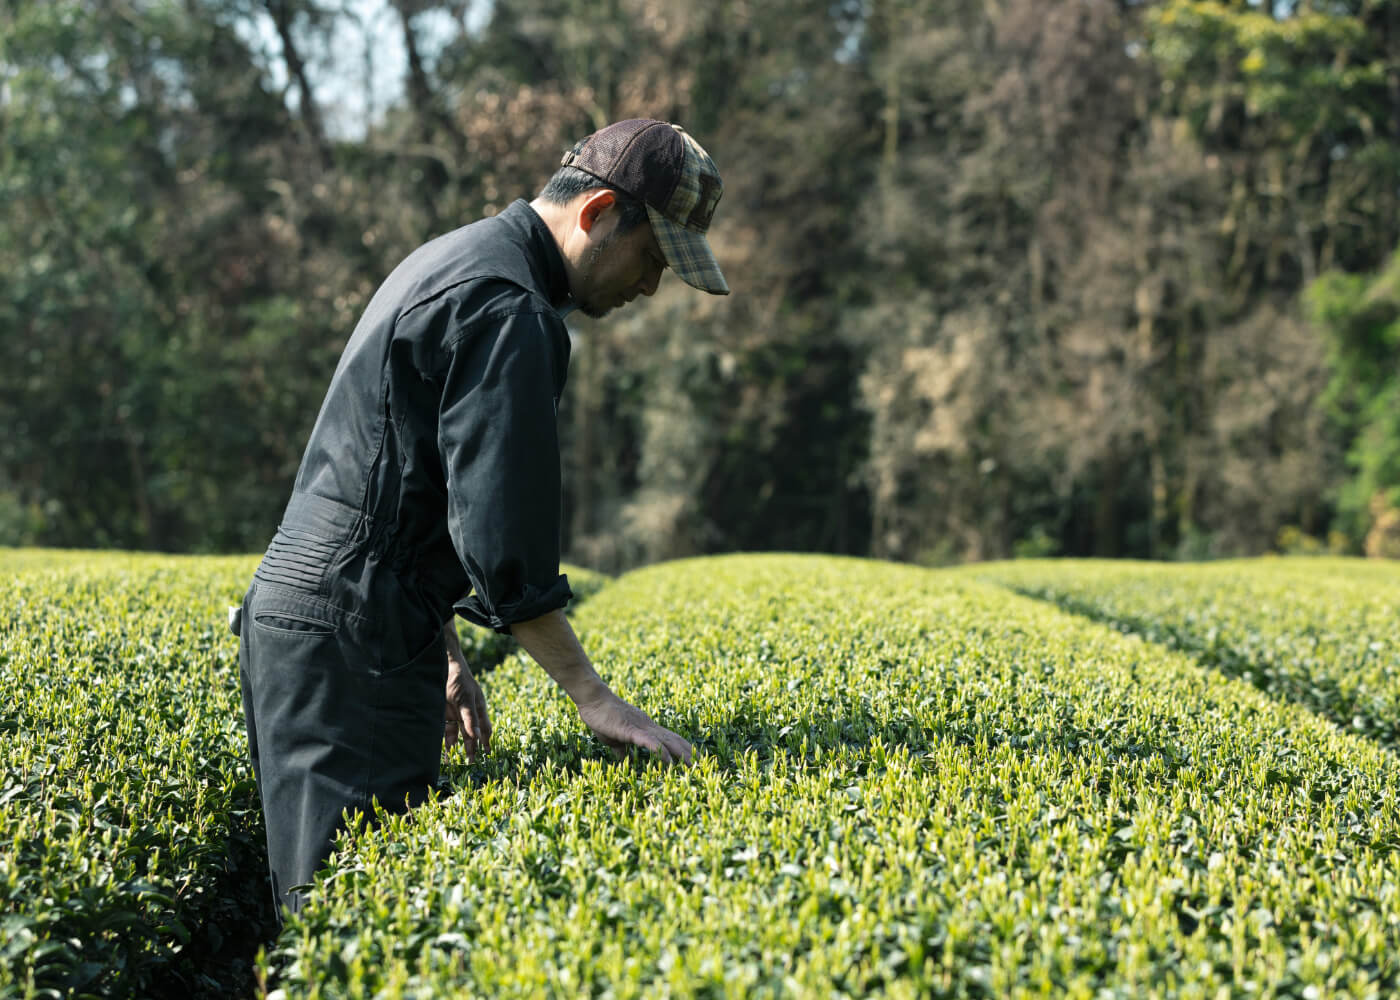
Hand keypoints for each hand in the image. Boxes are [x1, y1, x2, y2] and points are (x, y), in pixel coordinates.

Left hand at [444, 643, 491, 761]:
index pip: (485, 728)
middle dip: (472, 748)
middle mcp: (468, 713)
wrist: (443, 666)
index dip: (486, 741)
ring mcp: (456, 714)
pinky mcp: (444, 714)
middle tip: (471, 763)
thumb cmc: (460, 680)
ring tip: (457, 760)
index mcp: (478, 708)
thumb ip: (470, 718)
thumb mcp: (466, 699)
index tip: (488, 754)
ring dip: (458, 746)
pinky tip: (446, 750)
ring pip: (459, 734)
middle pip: (472, 734)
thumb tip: (477, 736)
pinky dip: (447, 740)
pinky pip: (446, 730)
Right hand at [576, 688, 692, 764]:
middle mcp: (648, 726)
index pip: (669, 739)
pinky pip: (649, 742)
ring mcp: (641, 727)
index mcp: (645, 728)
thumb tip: (624, 762)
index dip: (683, 748)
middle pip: (674, 739)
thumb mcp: (613, 738)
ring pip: (667, 741)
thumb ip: (621, 750)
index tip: (694, 758)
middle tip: (704, 765)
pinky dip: (661, 751)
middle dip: (689, 752)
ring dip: (682, 753)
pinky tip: (669, 762)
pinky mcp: (631, 730)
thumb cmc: (601, 717)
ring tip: (694, 765)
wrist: (593, 699)